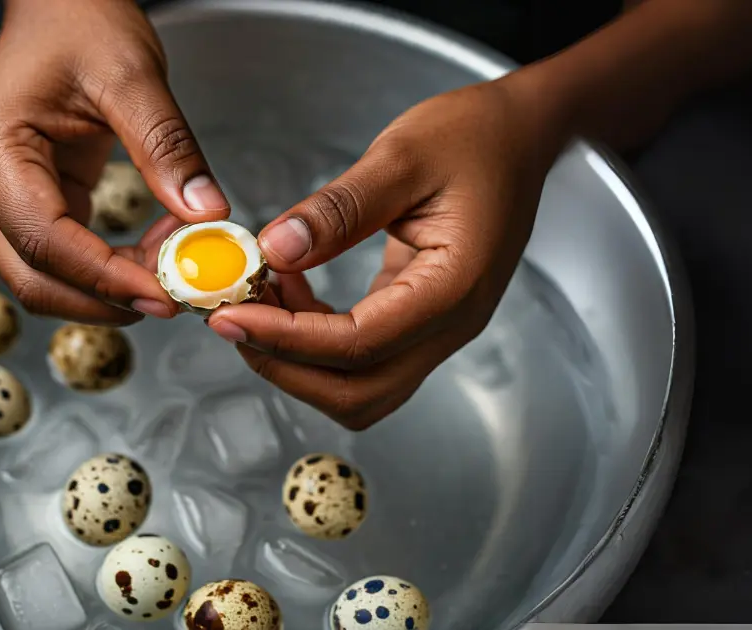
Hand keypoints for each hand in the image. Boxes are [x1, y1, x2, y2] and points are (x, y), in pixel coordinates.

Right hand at [0, 0, 229, 325]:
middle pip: (33, 276)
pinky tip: (155, 249)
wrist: (60, 4)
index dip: (102, 277)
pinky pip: (65, 257)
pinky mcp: (31, 203)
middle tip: (173, 299)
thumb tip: (204, 215)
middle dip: (103, 299)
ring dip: (108, 288)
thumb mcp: (133, 75)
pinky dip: (110, 267)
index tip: (162, 292)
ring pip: (46, 277)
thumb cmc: (79, 21)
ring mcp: (1, 199)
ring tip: (171, 268)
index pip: (43, 239)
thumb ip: (167, 147)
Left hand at [207, 77, 570, 429]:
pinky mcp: (419, 316)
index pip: (359, 345)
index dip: (288, 339)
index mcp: (453, 288)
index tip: (232, 316)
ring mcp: (437, 327)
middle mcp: (450, 324)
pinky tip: (290, 288)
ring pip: (360, 386)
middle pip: (359, 392)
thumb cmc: (474, 137)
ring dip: (300, 360)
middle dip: (287, 367)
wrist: (519, 135)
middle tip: (233, 320)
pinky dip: (316, 338)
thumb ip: (340, 209)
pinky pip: (362, 354)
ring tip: (258, 301)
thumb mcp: (402, 156)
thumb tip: (277, 249)